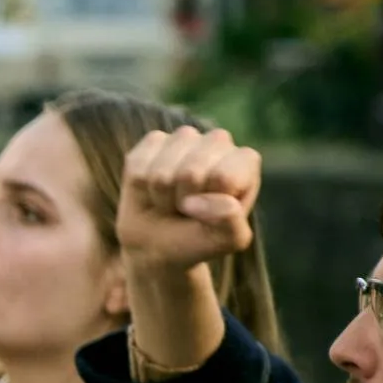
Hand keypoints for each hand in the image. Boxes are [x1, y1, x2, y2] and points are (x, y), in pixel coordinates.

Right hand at [117, 125, 259, 273]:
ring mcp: (184, 138)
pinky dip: (139, 186)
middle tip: (185, 210)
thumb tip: (205, 200)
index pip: (223, 177)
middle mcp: (218, 142)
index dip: (208, 203)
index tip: (208, 214)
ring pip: (161, 171)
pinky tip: (150, 189)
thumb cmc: (199, 239)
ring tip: (169, 202)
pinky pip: (138, 165)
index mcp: (244, 162)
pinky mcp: (153, 142)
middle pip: (191, 172)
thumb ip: (231, 221)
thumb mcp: (227, 240)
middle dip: (181, 201)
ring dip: (160, 196)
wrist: (159, 244)